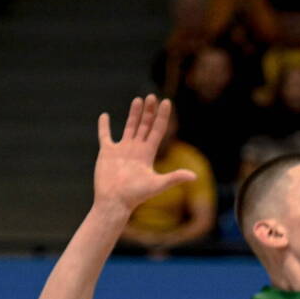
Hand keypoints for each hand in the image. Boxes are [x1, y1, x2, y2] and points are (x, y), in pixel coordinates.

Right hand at [94, 96, 194, 215]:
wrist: (114, 202)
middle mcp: (136, 149)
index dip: (162, 116)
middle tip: (152, 96)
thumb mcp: (157, 185)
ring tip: (138, 100)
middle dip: (149, 111)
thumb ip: (174, 178)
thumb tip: (194, 176)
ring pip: (129, 127)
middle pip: (145, 125)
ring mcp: (122, 150)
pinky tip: (105, 115)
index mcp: (148, 153)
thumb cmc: (135, 195)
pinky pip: (105, 136)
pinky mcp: (107, 153)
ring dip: (134, 114)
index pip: (157, 130)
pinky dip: (104, 126)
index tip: (166, 102)